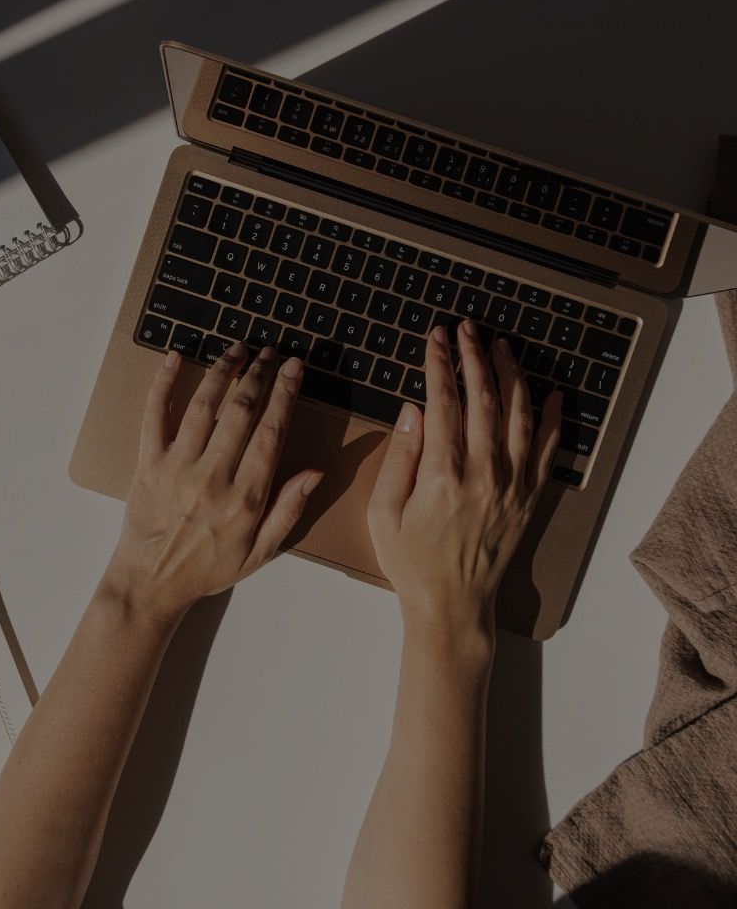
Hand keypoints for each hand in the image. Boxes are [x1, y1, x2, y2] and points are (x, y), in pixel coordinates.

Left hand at [104, 342, 323, 623]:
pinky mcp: (148, 463)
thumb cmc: (209, 568)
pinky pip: (155, 415)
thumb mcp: (261, 552)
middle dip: (259, 374)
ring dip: (223, 371)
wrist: (151, 582)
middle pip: (241, 411)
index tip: (293, 367)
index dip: (284, 394)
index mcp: (245, 497)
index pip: (271, 432)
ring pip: (204, 405)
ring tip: (237, 349)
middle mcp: (211, 476)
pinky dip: (164, 384)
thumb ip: (288, 510)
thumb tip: (314, 472)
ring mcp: (177, 466)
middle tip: (271, 351)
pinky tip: (176, 358)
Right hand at [367, 321, 561, 637]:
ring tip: (501, 345)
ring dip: (511, 374)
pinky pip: (547, 450)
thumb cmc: (411, 561)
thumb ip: (399, 458)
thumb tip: (413, 410)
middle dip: (474, 356)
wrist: (452, 605)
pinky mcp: (529, 498)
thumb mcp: (383, 513)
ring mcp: (512, 485)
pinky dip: (551, 419)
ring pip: (519, 415)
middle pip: (484, 399)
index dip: (440, 364)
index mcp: (442, 475)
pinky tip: (550, 393)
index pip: (444, 402)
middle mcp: (484, 473)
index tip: (436, 338)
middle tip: (467, 328)